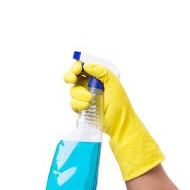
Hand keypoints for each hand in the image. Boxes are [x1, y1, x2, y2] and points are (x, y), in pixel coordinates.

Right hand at [64, 61, 163, 179]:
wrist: (119, 124)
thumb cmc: (120, 105)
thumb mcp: (114, 85)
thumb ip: (103, 72)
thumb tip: (87, 65)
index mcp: (99, 78)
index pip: (84, 68)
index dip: (77, 66)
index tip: (77, 69)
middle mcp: (90, 86)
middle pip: (73, 77)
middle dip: (69, 76)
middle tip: (72, 79)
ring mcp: (85, 97)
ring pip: (72, 90)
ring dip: (79, 94)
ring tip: (90, 100)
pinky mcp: (82, 109)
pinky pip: (73, 103)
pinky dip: (78, 104)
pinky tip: (87, 107)